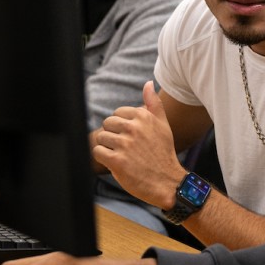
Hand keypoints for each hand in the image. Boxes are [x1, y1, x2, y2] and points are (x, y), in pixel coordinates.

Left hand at [92, 81, 185, 209]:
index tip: (130, 137)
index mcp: (143, 116)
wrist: (167, 181)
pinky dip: (103, 158)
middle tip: (124, 147)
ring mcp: (125, 144)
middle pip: (107, 124)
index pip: (117, 113)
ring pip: (100, 137)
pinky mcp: (117, 161)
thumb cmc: (164, 153)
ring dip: (107, 147)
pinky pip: (97, 152)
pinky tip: (115, 162)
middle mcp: (134, 128)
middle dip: (112, 135)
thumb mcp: (163, 125)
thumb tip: (148, 84)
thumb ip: (154, 103)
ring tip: (120, 155)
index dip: (121, 126)